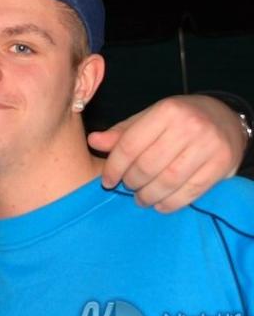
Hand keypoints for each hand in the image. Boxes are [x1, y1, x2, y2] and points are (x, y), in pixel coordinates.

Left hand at [88, 95, 247, 212]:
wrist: (223, 118)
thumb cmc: (177, 120)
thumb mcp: (148, 119)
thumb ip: (121, 133)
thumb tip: (93, 141)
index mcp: (167, 111)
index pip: (130, 145)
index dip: (114, 167)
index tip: (107, 181)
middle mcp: (189, 126)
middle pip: (148, 165)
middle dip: (132, 182)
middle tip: (127, 187)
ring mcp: (208, 146)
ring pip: (169, 181)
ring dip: (149, 195)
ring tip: (141, 198)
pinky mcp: (222, 165)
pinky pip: (191, 191)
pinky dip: (171, 203)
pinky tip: (160, 204)